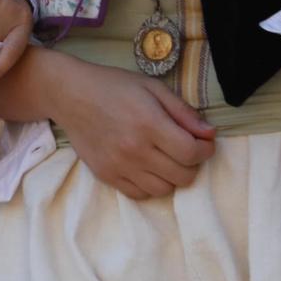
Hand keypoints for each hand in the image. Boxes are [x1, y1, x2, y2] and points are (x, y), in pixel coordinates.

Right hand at [49, 54, 216, 198]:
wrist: (70, 95)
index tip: (204, 142)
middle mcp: (135, 150)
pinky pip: (140, 194)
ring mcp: (119, 166)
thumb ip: (183, 112)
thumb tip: (209, 134)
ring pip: (164, 189)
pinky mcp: (106, 176)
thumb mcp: (153, 88)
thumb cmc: (114, 86)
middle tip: (185, 149)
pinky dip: (150, 185)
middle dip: (192, 163)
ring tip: (166, 158)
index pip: (192, 153)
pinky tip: (148, 168)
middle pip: (183, 176)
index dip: (205, 150)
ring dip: (172, 176)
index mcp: (150, 124)